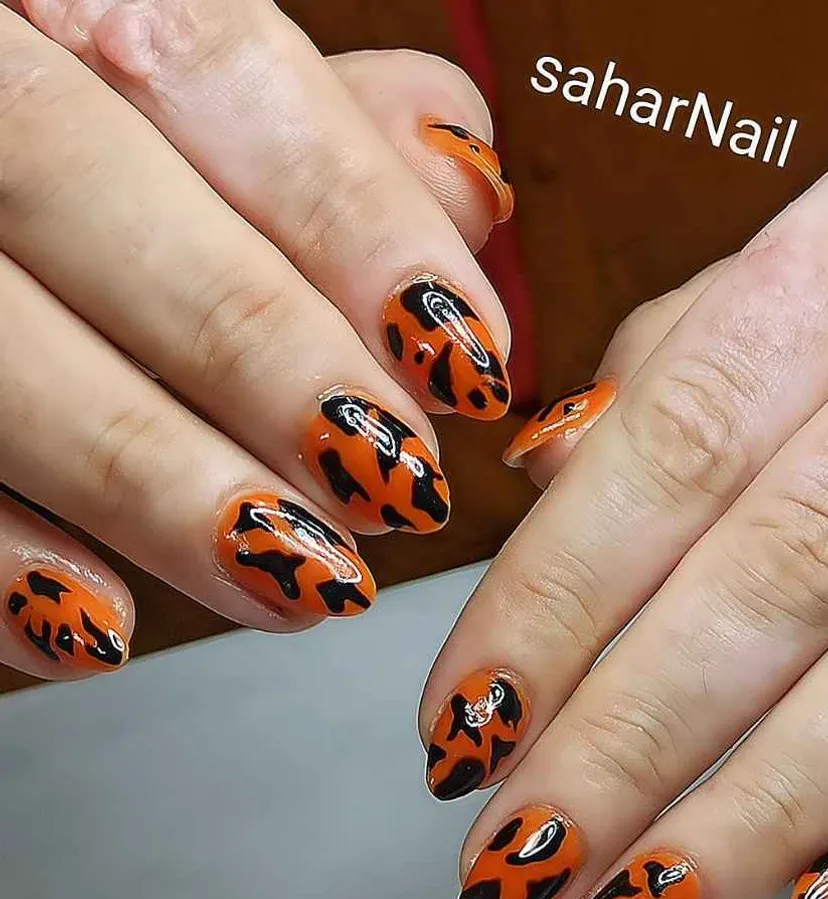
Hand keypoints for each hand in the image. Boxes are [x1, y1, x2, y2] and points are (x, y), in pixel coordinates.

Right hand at [0, 0, 513, 679]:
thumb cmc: (89, 135)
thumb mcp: (195, 84)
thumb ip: (331, 131)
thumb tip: (465, 199)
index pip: (213, 65)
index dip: (355, 225)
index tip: (465, 361)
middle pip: (82, 192)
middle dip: (260, 359)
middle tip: (393, 486)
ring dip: (155, 483)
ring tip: (300, 576)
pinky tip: (105, 624)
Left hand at [421, 102, 827, 898]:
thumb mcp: (809, 259)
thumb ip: (672, 366)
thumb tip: (542, 479)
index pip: (674, 445)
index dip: (556, 598)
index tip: (465, 724)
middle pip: (778, 571)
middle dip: (629, 740)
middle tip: (520, 858)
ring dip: (755, 814)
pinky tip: (824, 897)